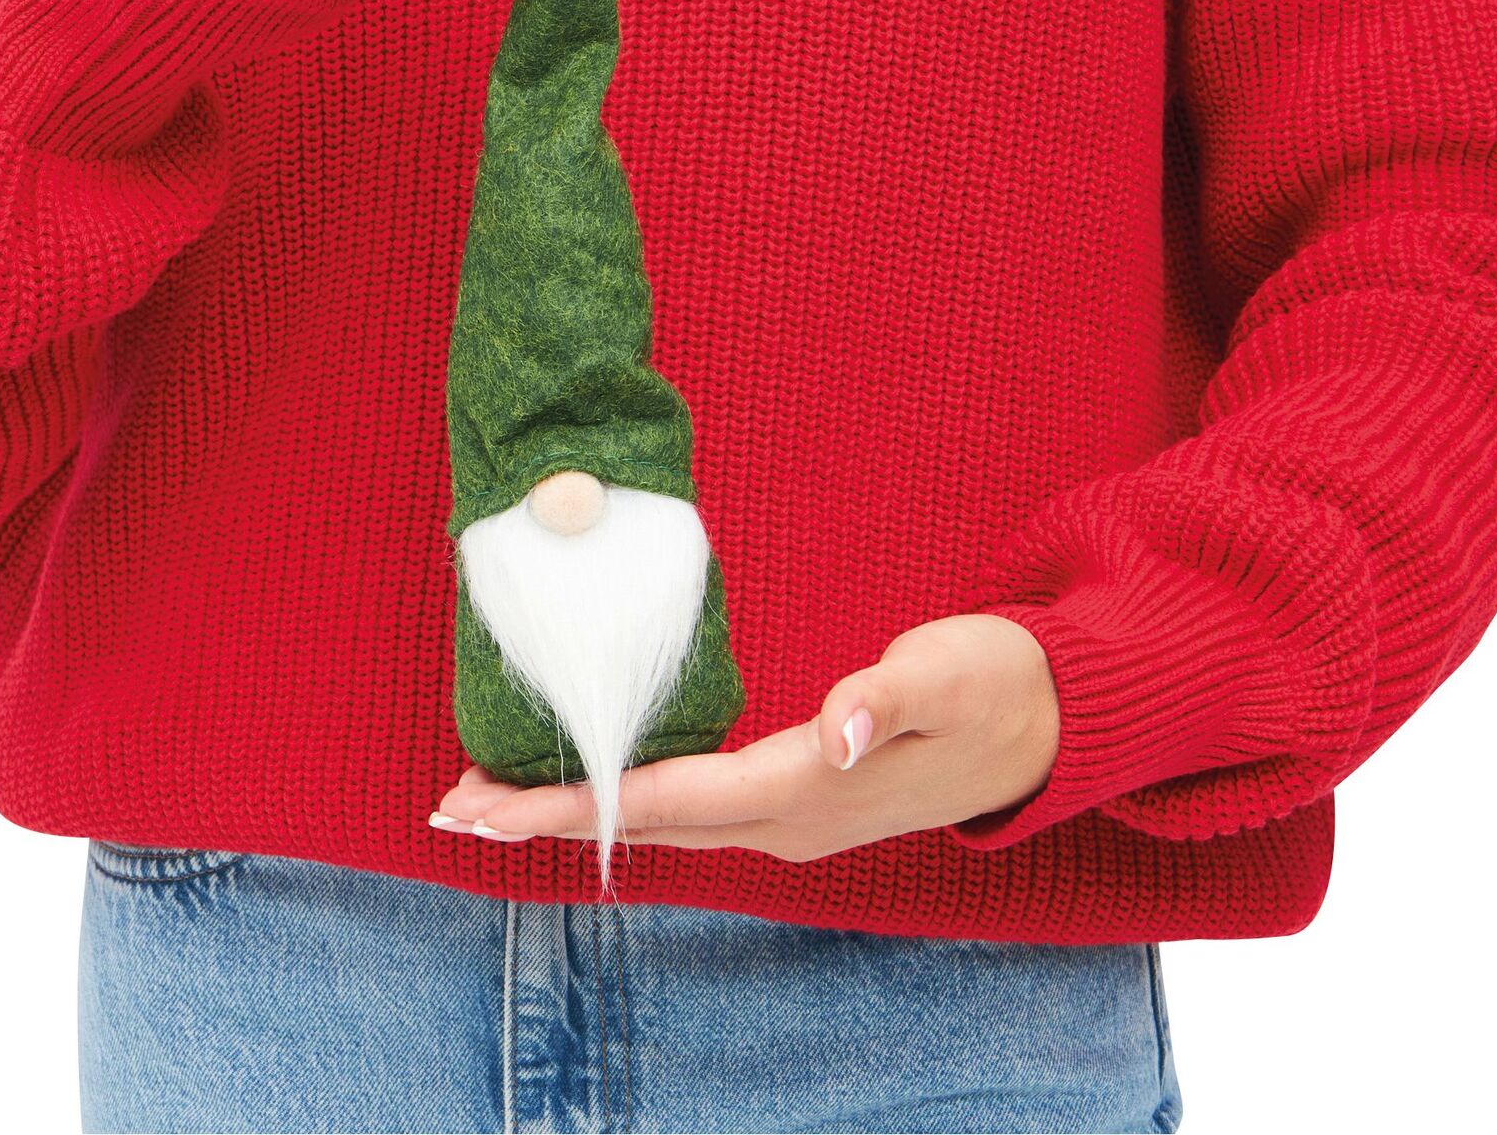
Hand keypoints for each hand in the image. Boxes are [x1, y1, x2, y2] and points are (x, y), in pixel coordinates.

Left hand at [431, 615, 1060, 861]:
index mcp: (807, 788)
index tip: (487, 803)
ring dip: (571, 812)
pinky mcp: (795, 797)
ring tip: (491, 799)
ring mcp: (790, 817)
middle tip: (449, 805)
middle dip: (540, 817)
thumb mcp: (951, 671)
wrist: (1048, 723)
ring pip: (659, 821)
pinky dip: (620, 799)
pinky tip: (591, 785)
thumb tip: (837, 726)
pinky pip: (687, 807)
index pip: (662, 800)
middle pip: (640, 824)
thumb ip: (889, 696)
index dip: (568, 802)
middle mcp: (786, 820)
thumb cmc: (996, 685)